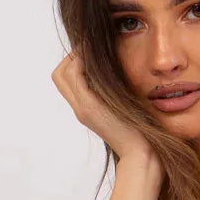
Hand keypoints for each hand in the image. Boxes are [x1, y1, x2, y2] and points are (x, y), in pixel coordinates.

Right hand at [52, 50, 155, 165]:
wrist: (141, 151)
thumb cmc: (139, 129)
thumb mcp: (124, 104)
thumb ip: (115, 90)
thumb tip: (119, 70)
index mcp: (86, 107)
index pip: (64, 78)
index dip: (73, 60)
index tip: (91, 52)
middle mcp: (80, 107)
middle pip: (59, 74)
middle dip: (72, 55)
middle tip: (90, 48)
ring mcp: (82, 108)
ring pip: (63, 73)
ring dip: (77, 55)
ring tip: (93, 50)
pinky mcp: (89, 108)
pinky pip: (76, 76)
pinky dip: (82, 61)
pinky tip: (97, 57)